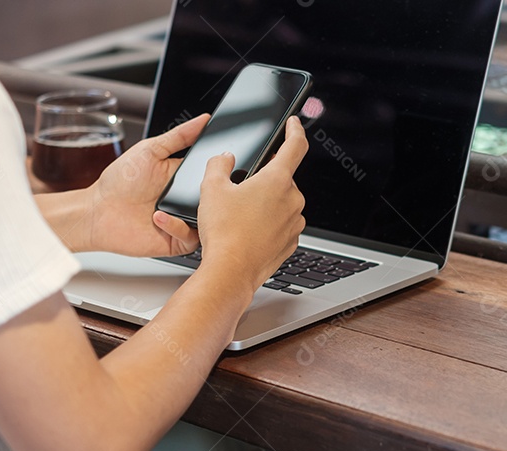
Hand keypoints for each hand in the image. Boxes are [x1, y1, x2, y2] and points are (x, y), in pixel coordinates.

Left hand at [85, 114, 209, 256]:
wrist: (98, 212)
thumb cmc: (119, 181)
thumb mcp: (150, 150)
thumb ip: (179, 136)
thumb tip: (203, 119)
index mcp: (184, 177)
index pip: (213, 173)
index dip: (219, 169)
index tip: (222, 162)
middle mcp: (186, 199)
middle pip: (215, 198)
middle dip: (214, 192)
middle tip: (201, 185)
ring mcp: (183, 220)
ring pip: (209, 220)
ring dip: (198, 212)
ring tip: (176, 202)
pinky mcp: (176, 241)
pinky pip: (192, 238)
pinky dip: (179, 228)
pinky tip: (159, 218)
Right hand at [197, 116, 308, 292]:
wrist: (230, 272)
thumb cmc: (224, 232)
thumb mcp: (211, 189)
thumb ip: (218, 164)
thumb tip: (224, 158)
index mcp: (278, 180)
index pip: (296, 145)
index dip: (294, 129)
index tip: (293, 123)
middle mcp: (293, 200)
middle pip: (282, 179)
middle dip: (264, 180)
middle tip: (241, 189)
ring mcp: (294, 223)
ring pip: (281, 203)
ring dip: (266, 203)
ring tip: (240, 215)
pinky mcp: (291, 242)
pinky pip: (281, 224)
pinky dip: (268, 223)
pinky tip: (248, 231)